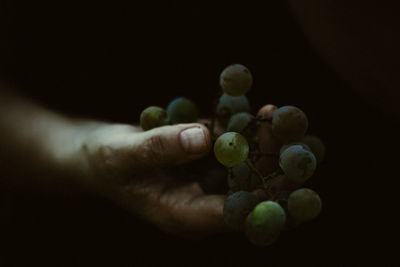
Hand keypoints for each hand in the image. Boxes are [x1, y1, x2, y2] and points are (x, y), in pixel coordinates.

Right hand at [77, 105, 293, 237]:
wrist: (97, 154)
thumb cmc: (105, 161)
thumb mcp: (125, 155)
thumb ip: (161, 148)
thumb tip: (204, 138)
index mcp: (184, 215)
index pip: (233, 215)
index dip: (264, 199)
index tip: (293, 180)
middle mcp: (202, 203)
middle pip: (248, 191)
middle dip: (273, 169)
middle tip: (296, 143)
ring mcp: (205, 182)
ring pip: (246, 168)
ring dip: (266, 146)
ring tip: (284, 119)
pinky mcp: (205, 161)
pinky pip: (232, 149)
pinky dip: (246, 131)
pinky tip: (262, 113)